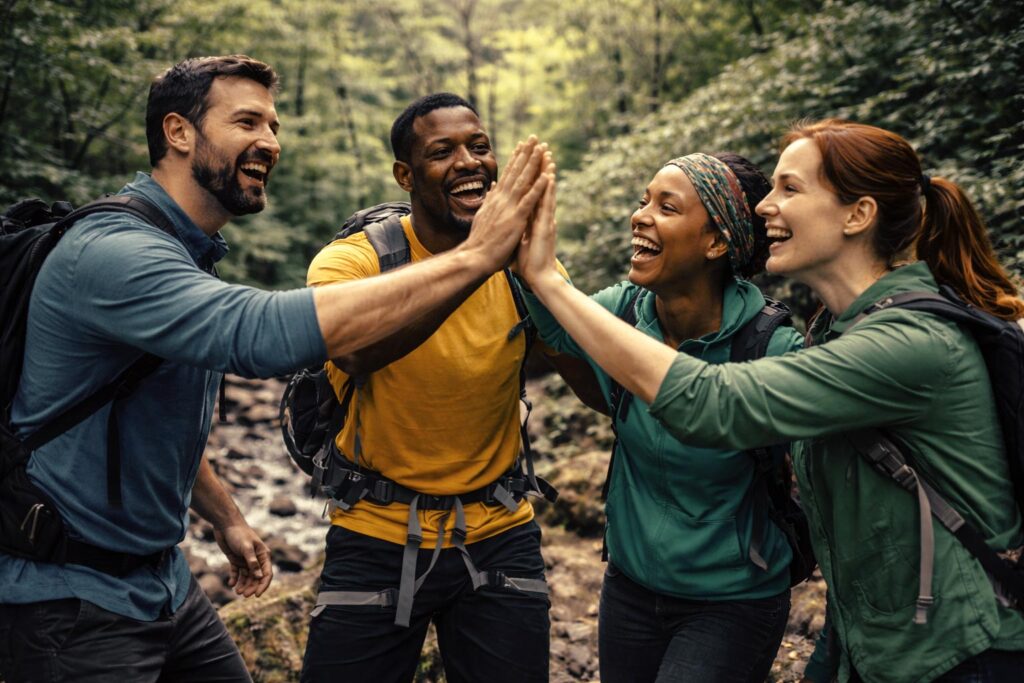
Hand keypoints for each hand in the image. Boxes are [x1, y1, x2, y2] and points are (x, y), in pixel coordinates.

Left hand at [213, 523, 272, 597]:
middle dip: (251, 587)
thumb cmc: (238, 533)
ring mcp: (245, 560)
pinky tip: (231, 584)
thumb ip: (252, 563)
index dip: (263, 585)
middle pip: (256, 578)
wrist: (225, 524)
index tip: (257, 595)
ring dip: (243, 585)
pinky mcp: (235, 560)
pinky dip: (234, 579)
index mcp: (263, 555)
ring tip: (237, 591)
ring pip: (246, 577)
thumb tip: (259, 577)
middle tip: (243, 595)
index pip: (266, 574)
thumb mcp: (246, 548)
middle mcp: (256, 559)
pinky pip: (236, 573)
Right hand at [463, 136, 552, 271]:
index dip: (516, 159)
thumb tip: (493, 187)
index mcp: (496, 200)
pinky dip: (538, 187)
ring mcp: (508, 208)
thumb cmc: (479, 242)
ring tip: (542, 149)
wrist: (474, 258)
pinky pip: (529, 200)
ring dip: (534, 164)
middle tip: (535, 137)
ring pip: (523, 181)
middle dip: (526, 153)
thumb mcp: (483, 216)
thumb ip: (489, 201)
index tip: (522, 145)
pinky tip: (546, 176)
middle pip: (516, 172)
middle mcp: (502, 199)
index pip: (507, 175)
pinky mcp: (515, 219)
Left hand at [517, 167, 561, 290]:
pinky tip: (549, 176)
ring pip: (546, 192)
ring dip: (546, 173)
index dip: (530, 178)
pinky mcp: (546, 227)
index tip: (528, 162)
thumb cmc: (529, 263)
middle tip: (540, 149)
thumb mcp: (521, 241)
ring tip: (547, 155)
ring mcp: (545, 220)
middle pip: (539, 188)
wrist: (539, 278)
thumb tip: (515, 220)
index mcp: (533, 220)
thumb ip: (521, 228)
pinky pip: (547, 205)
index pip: (531, 194)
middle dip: (539, 168)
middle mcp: (541, 217)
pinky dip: (548, 190)